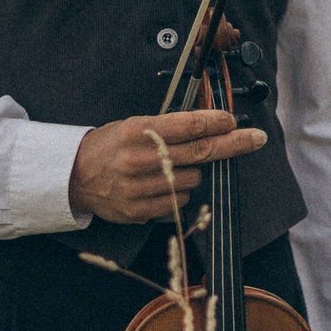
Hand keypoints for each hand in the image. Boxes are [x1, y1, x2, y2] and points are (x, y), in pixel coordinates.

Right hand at [67, 109, 263, 224]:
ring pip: (192, 179)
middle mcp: (139, 159)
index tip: (233, 120)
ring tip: (171, 165)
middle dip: (233, 144)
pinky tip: (162, 183)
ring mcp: (139, 188)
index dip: (214, 122)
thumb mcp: (133, 125)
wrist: (74, 176)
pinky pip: (178, 201)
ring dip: (194, 171)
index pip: (186, 125)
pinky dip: (179, 191)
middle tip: (256, 138)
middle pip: (199, 152)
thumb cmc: (109, 146)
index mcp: (137, 132)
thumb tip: (209, 126)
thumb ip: (167, 127)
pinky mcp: (139, 210)